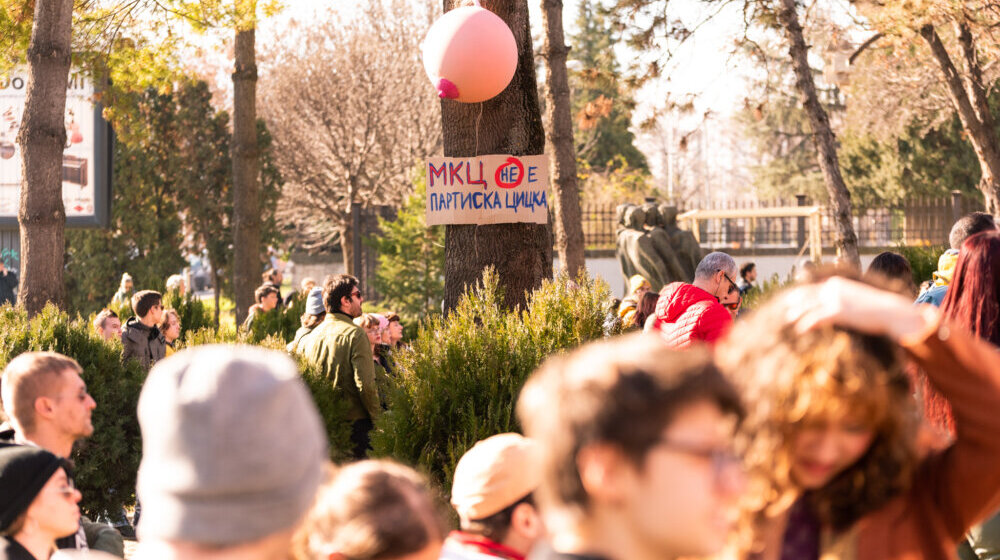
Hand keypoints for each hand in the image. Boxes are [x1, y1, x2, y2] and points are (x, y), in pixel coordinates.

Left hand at [782, 277, 938, 341]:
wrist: (891, 311)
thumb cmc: (876, 307)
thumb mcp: (856, 297)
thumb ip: (843, 296)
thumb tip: (835, 304)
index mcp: (837, 283)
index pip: (813, 287)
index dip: (801, 293)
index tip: (791, 298)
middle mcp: (833, 288)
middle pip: (808, 295)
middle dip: (795, 302)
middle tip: (784, 309)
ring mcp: (835, 299)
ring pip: (809, 306)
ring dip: (797, 313)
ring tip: (788, 320)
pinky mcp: (839, 311)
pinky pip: (817, 318)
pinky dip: (806, 324)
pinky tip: (800, 330)